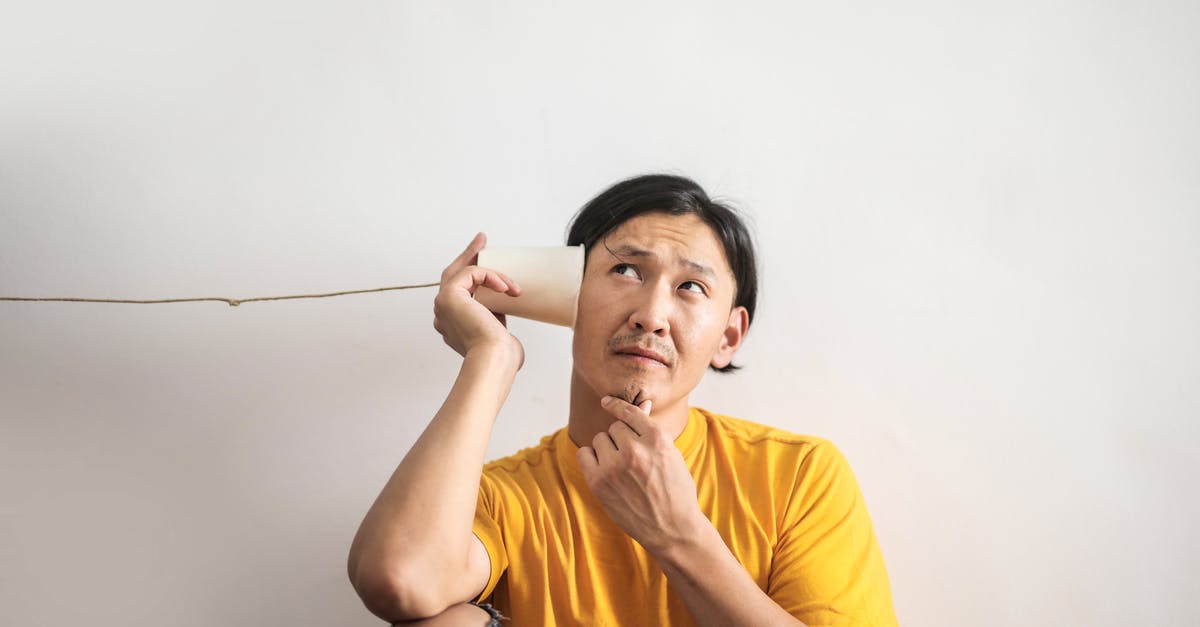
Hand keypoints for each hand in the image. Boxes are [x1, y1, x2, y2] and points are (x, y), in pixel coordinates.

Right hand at [432, 232, 523, 364]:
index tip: (484, 259)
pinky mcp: (448, 296)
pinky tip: (506, 288)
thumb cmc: (500, 353)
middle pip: (452, 275)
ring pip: (461, 272)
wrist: (494, 359)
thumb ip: (494, 314)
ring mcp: (442, 305)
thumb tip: (504, 301)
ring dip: (488, 270)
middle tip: (481, 239)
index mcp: (451, 324)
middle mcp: (442, 314)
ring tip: (510, 281)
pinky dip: (490, 277)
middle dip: (468, 256)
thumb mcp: (497, 330)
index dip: (471, 274)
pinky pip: (471, 274)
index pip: (458, 293)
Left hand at [576, 396, 707, 555]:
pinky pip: (584, 454)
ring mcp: (615, 466)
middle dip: (621, 439)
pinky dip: (591, 459)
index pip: (629, 411)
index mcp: (657, 439)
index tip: (606, 402)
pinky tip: (603, 470)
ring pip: (600, 439)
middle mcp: (635, 449)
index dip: (616, 405)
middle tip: (632, 459)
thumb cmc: (675, 490)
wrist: (673, 529)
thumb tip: (642, 403)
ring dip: (607, 449)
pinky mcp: (599, 482)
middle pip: (614, 427)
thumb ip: (652, 430)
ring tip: (622, 468)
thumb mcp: (671, 455)